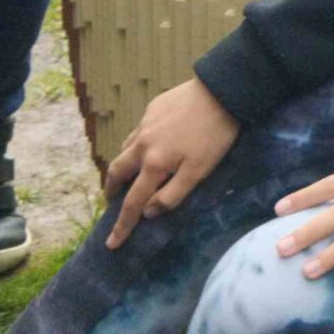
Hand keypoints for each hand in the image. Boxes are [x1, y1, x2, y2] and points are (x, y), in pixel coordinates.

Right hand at [104, 77, 239, 245]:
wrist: (222, 90)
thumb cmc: (215, 134)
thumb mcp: (199, 171)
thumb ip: (172, 194)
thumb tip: (147, 212)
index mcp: (154, 164)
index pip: (132, 202)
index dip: (122, 225)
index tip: (111, 243)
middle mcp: (142, 144)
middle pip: (117, 172)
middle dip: (112, 189)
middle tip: (112, 201)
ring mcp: (145, 124)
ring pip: (125, 149)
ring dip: (123, 165)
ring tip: (128, 174)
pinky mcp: (153, 108)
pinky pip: (138, 132)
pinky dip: (136, 145)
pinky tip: (148, 144)